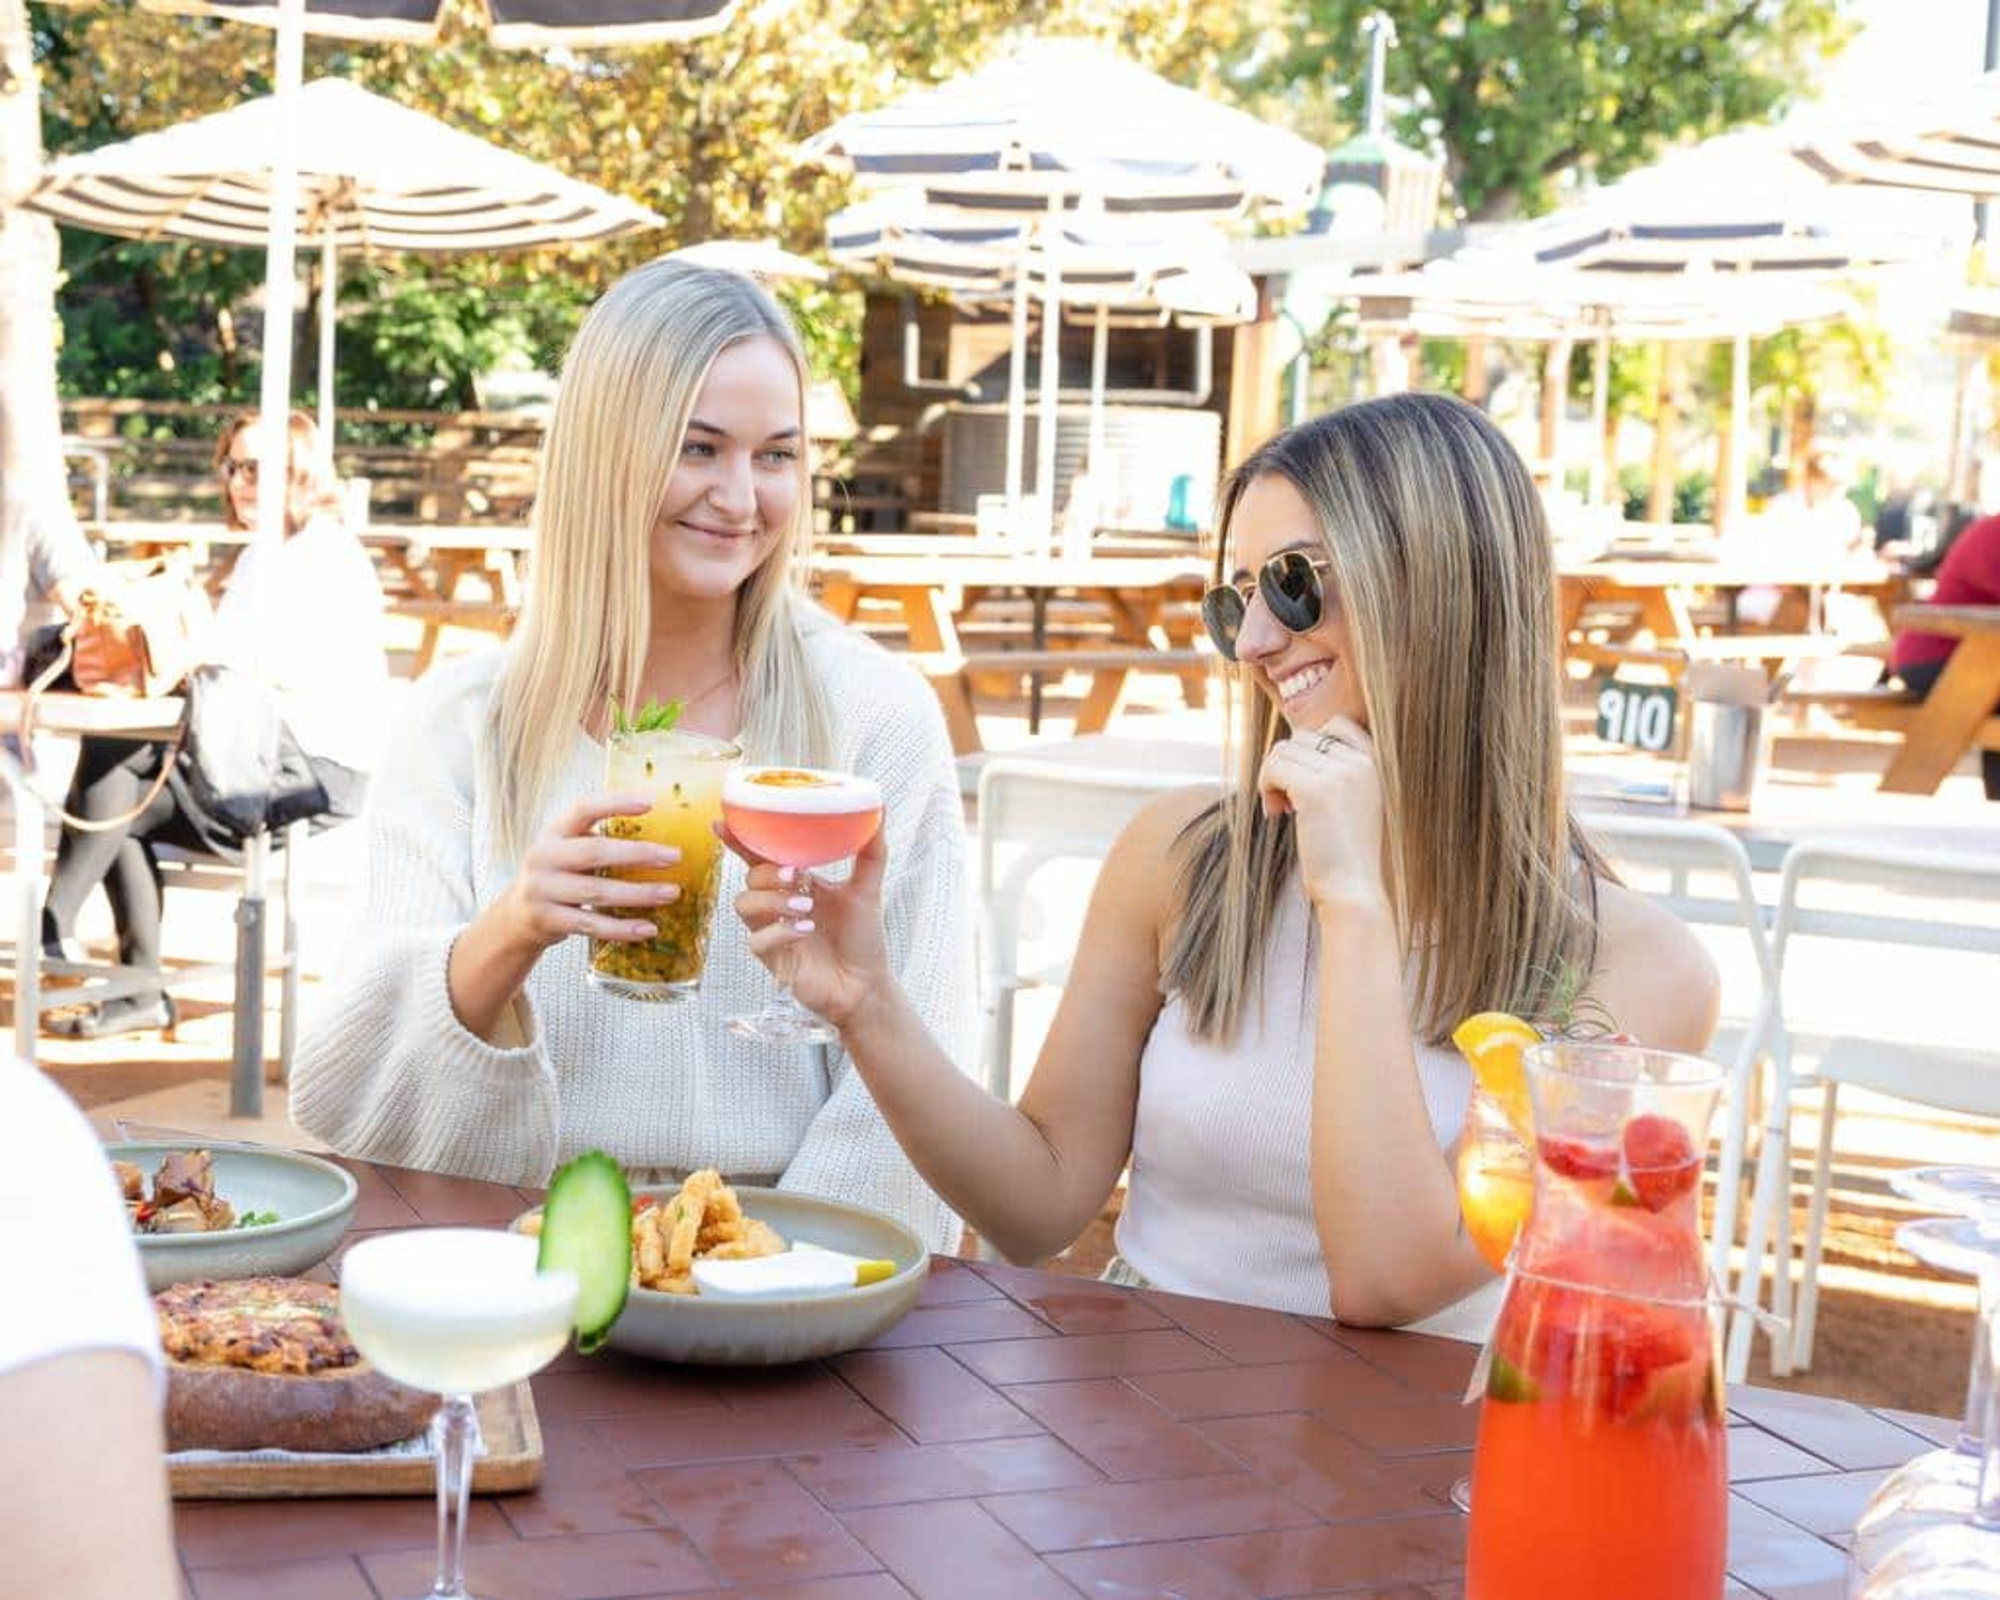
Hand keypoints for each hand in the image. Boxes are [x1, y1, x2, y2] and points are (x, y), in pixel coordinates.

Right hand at [493, 792, 682, 954]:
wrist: (518, 915)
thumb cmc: (560, 875)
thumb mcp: (569, 849)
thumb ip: (599, 840)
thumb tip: (662, 838)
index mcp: (555, 832)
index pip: (583, 809)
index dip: (615, 803)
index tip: (650, 803)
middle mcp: (544, 856)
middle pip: (595, 852)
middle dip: (639, 854)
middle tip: (674, 856)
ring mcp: (542, 890)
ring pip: (597, 891)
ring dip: (639, 893)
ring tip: (671, 892)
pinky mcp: (548, 920)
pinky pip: (591, 925)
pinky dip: (622, 928)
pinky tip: (648, 928)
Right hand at [722, 820, 892, 1030]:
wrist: (867, 985)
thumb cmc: (862, 938)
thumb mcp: (868, 889)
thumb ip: (871, 851)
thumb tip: (880, 809)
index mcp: (796, 884)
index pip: (760, 856)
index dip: (739, 840)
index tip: (723, 822)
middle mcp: (779, 905)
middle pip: (749, 876)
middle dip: (767, 872)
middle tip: (797, 875)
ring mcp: (772, 931)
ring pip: (744, 905)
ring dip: (771, 900)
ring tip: (805, 907)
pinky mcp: (772, 959)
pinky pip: (756, 940)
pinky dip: (779, 932)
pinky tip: (804, 930)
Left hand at [1257, 717, 1389, 914]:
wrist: (1354, 892)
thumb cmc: (1347, 855)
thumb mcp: (1353, 803)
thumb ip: (1336, 772)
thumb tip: (1291, 744)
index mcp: (1378, 763)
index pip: (1336, 725)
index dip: (1310, 748)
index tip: (1304, 782)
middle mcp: (1363, 762)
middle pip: (1303, 736)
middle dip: (1288, 766)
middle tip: (1287, 802)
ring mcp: (1342, 773)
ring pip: (1283, 749)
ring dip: (1274, 777)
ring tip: (1283, 810)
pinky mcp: (1316, 790)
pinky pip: (1273, 767)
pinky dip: (1265, 787)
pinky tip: (1276, 813)